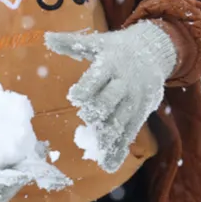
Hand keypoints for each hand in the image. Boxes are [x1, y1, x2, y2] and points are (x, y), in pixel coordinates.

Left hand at [45, 21, 177, 172]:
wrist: (154, 51)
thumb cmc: (117, 48)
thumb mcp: (97, 42)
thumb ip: (71, 43)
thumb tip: (46, 37)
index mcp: (111, 62)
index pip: (99, 77)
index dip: (87, 88)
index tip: (75, 97)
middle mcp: (125, 82)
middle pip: (111, 100)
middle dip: (99, 112)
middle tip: (88, 121)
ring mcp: (135, 98)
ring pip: (121, 120)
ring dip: (109, 138)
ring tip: (98, 156)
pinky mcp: (142, 112)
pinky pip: (130, 132)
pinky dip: (120, 149)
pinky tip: (109, 165)